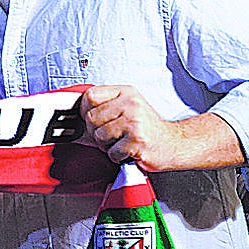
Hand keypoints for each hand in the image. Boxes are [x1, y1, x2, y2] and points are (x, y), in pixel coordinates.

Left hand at [79, 85, 243, 170]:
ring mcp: (135, 122)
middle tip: (111, 135)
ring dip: (107, 146)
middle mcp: (131, 104)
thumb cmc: (148, 127)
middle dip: (96, 132)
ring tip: (121, 143)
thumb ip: (105, 106)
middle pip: (91, 118)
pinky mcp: (137, 141)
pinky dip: (117, 156)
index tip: (92, 119)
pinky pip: (112, 152)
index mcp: (126, 92)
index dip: (85, 109)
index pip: (90, 95)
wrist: (175, 144)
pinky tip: (129, 151)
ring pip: (99, 136)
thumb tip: (73, 117)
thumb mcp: (128, 107)